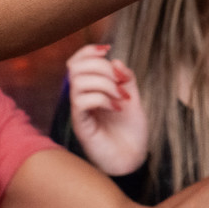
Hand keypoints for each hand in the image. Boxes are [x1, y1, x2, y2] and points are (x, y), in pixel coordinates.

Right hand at [66, 44, 148, 175]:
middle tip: (121, 83)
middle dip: (102, 67)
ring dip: (105, 84)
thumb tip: (114, 60)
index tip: (108, 50)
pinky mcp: (81, 126)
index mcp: (91, 88)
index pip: (76, 61)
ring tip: (122, 98)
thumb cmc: (130, 129)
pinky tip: (117, 108)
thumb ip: (125, 78)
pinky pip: (81, 102)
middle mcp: (81, 98)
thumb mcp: (133, 97)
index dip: (88, 50)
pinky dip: (102, 99)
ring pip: (78, 83)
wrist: (133, 157)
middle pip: (75, 67)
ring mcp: (79, 112)